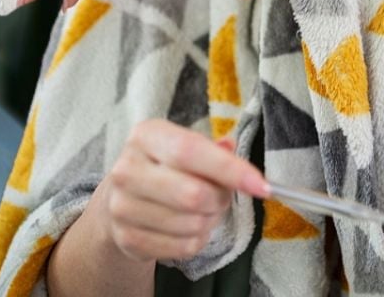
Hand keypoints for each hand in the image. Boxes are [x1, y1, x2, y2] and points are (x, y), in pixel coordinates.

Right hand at [96, 119, 269, 262]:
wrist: (121, 199)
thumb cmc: (166, 167)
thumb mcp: (187, 147)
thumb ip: (214, 149)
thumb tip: (231, 148)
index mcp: (146, 136)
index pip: (191, 151)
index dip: (230, 170)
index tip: (262, 186)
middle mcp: (126, 169)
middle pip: (193, 194)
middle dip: (221, 199)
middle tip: (222, 196)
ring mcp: (121, 207)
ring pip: (191, 224)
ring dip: (210, 220)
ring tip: (203, 210)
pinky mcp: (125, 238)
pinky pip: (182, 247)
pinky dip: (197, 240)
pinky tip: (189, 228)